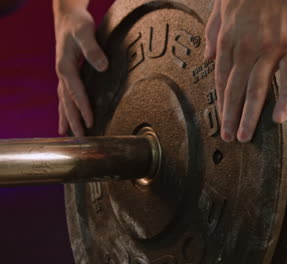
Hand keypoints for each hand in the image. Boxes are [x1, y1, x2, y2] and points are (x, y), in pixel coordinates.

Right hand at [53, 1, 107, 135]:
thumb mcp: (85, 32)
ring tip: (67, 135)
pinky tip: (66, 118)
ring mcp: (63, 75)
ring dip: (67, 118)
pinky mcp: (67, 74)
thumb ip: (93, 49)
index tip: (91, 122)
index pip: (76, 92)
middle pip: (67, 102)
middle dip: (73, 121)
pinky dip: (66, 108)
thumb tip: (103, 66)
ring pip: (64, 101)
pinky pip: (65, 95)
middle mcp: (62, 74)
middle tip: (79, 139)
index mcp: (65, 67)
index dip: (84, 108)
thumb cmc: (77, 23)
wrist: (67, 16)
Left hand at [204, 0, 286, 142]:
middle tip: (229, 138)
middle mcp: (246, 48)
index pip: (222, 78)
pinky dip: (284, 100)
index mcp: (229, 39)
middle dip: (230, 116)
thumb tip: (207, 57)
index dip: (221, 101)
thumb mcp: (223, 5)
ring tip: (244, 136)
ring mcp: (269, 48)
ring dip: (249, 116)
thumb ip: (213, 31)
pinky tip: (278, 119)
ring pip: (256, 89)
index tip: (220, 118)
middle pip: (235, 89)